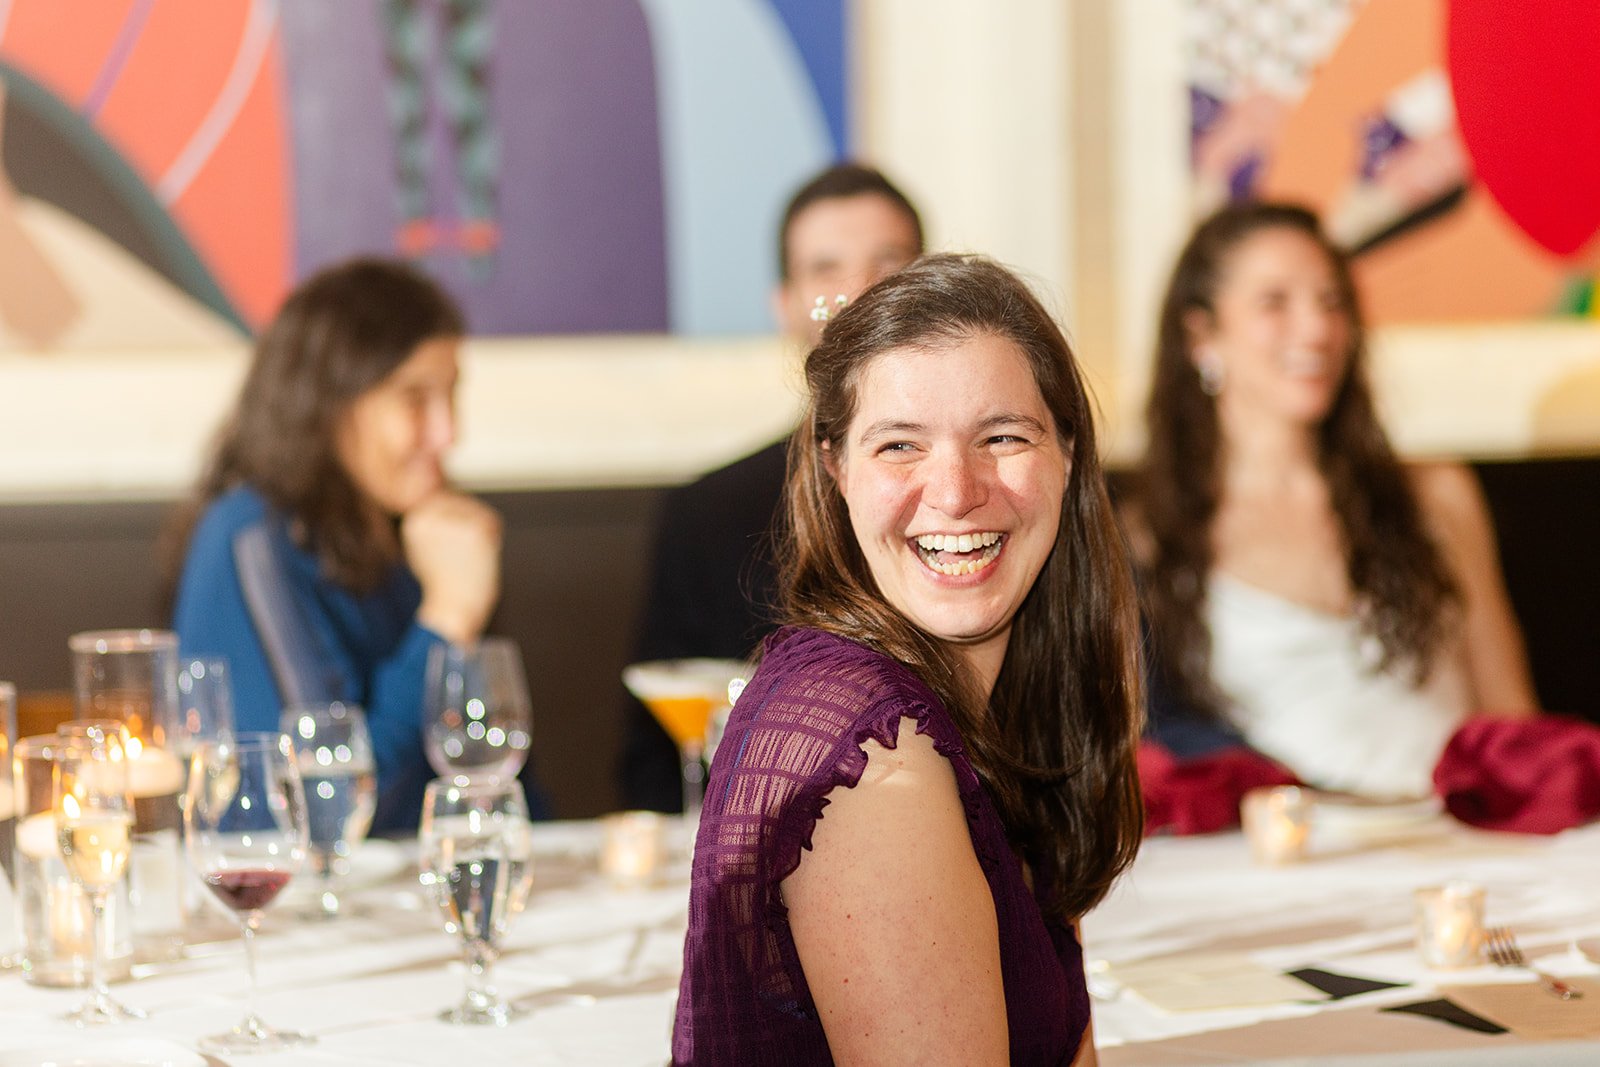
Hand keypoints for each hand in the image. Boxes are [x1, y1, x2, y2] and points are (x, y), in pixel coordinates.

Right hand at [401, 491, 502, 644]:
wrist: (453, 609)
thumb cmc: (445, 584)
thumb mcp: (429, 549)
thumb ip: (437, 526)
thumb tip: (450, 501)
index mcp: (415, 521)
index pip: (445, 502)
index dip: (457, 525)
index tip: (455, 549)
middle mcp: (429, 516)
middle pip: (463, 504)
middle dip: (470, 527)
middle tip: (463, 557)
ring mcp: (453, 520)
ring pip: (478, 512)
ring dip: (482, 534)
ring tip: (469, 559)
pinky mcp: (475, 529)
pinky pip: (492, 523)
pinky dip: (493, 540)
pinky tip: (480, 557)